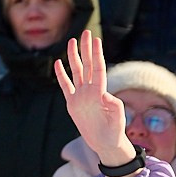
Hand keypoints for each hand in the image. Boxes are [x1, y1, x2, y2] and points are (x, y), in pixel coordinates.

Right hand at [53, 29, 134, 171]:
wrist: (105, 143)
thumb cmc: (114, 132)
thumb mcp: (117, 120)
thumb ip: (115, 107)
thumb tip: (109, 97)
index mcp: (100, 92)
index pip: (98, 69)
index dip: (96, 54)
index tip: (96, 40)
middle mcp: (90, 91)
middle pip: (87, 65)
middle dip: (86, 49)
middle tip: (86, 32)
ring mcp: (80, 96)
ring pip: (76, 72)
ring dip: (74, 57)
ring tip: (72, 42)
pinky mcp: (72, 103)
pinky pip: (65, 86)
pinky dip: (61, 75)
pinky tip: (58, 63)